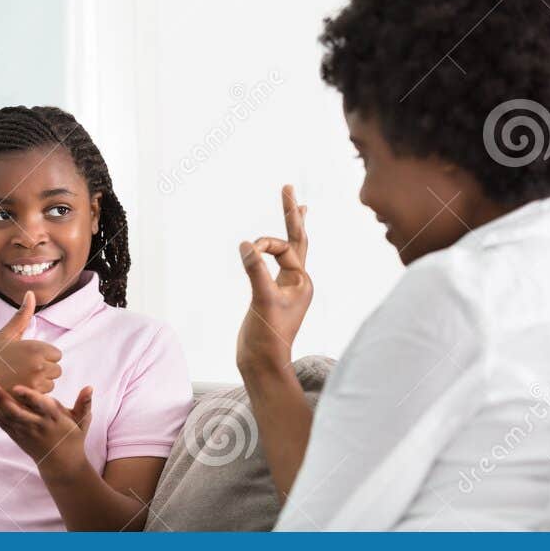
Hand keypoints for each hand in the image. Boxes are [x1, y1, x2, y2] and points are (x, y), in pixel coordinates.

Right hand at [0, 291, 62, 396]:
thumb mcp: (7, 334)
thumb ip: (22, 315)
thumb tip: (30, 293)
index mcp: (36, 347)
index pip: (56, 354)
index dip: (44, 356)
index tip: (28, 358)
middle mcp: (39, 364)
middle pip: (56, 369)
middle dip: (44, 370)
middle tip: (24, 370)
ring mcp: (36, 382)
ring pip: (51, 383)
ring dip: (40, 383)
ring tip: (21, 379)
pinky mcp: (30, 396)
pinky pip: (44, 396)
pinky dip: (34, 393)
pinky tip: (20, 388)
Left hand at [0, 380, 93, 481]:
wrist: (62, 464)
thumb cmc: (73, 437)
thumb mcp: (82, 421)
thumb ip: (84, 403)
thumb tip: (90, 387)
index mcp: (54, 418)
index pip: (40, 406)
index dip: (29, 397)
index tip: (18, 387)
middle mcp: (38, 426)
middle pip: (18, 411)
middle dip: (3, 398)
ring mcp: (27, 433)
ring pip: (8, 419)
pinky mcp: (19, 438)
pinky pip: (5, 427)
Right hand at [237, 185, 311, 375]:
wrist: (262, 364)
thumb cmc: (267, 336)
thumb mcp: (262, 301)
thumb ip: (255, 271)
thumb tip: (246, 244)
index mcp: (303, 282)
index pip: (284, 249)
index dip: (265, 245)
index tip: (248, 251)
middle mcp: (298, 282)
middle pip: (298, 240)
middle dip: (292, 214)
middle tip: (288, 187)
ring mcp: (285, 288)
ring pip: (289, 251)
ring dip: (290, 228)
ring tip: (298, 206)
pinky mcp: (271, 295)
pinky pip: (275, 265)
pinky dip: (274, 250)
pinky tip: (271, 247)